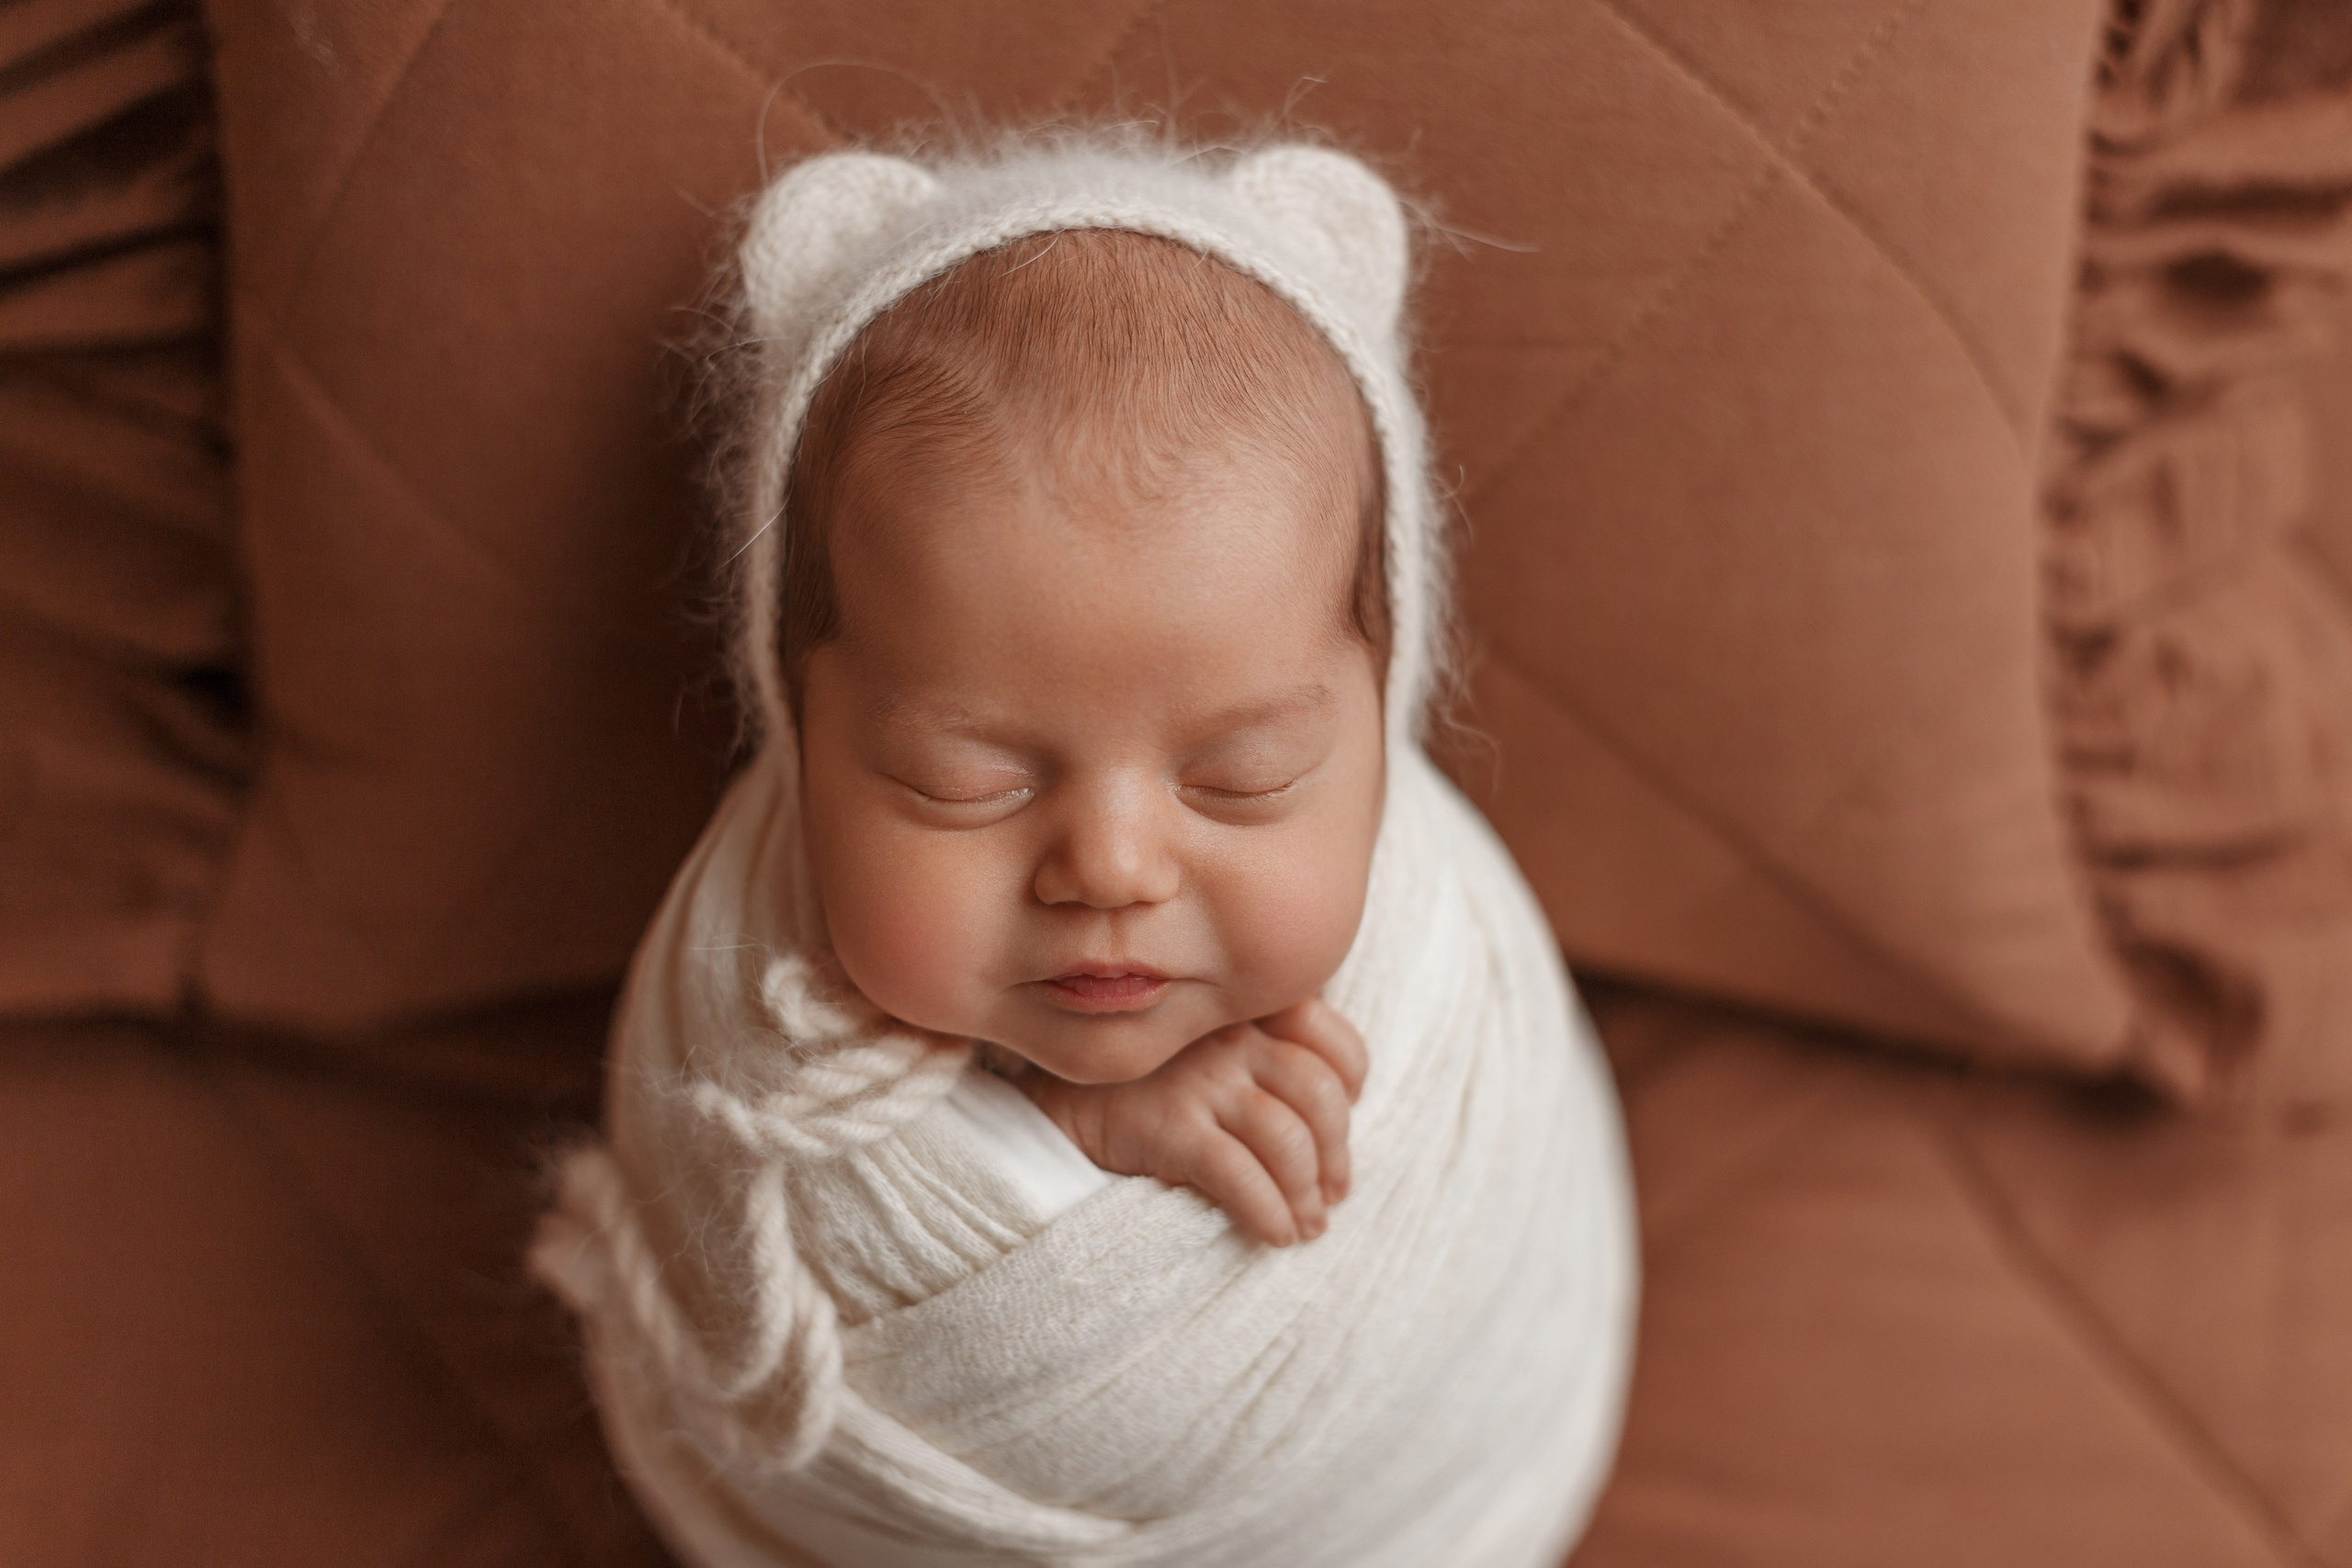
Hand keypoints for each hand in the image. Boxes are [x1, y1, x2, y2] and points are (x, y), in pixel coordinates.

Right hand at [1021, 998, 1367, 1245]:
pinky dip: (1270, 1213)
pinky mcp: (1170, 1126)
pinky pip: (1241, 1176)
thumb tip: (1332, 1115)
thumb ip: (1258, 1054)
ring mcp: (1201, 1080)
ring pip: (1288, 1138)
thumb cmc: (1143, 1083)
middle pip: (1318, 1092)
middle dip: (1336, 1153)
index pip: (1327, 1036)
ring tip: (1307, 1225)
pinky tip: (1274, 1236)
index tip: (1345, 1120)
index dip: (1351, 1081)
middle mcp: (1229, 1036)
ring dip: (1307, 1193)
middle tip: (1332, 1194)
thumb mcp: (1204, 1049)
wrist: (1053, 1099)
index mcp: (1243, 1010)